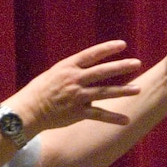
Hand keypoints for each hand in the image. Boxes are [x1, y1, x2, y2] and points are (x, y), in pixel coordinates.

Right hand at [11, 40, 142, 132]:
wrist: (28, 111)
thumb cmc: (39, 92)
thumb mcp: (54, 74)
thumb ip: (72, 70)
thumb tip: (86, 67)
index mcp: (68, 67)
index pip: (92, 54)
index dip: (108, 49)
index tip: (123, 45)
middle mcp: (74, 80)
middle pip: (102, 71)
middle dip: (121, 67)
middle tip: (137, 63)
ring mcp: (77, 97)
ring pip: (105, 92)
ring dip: (123, 90)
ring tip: (138, 89)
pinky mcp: (78, 113)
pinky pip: (99, 115)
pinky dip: (113, 118)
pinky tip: (126, 120)